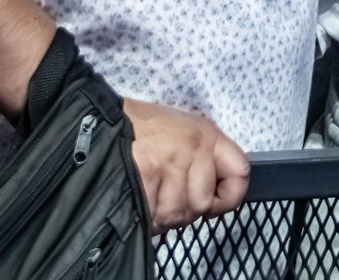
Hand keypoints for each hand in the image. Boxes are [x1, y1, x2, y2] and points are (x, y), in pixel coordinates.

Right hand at [121, 99, 249, 233]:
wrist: (98, 120)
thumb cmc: (140, 127)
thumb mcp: (181, 130)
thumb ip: (201, 158)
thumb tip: (214, 198)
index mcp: (206, 135)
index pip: (239, 172)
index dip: (230, 195)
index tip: (216, 203)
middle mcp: (193, 149)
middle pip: (203, 204)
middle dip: (185, 210)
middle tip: (166, 197)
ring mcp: (169, 165)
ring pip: (177, 215)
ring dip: (162, 216)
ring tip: (148, 197)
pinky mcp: (145, 179)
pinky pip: (154, 218)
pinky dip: (145, 219)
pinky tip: (137, 202)